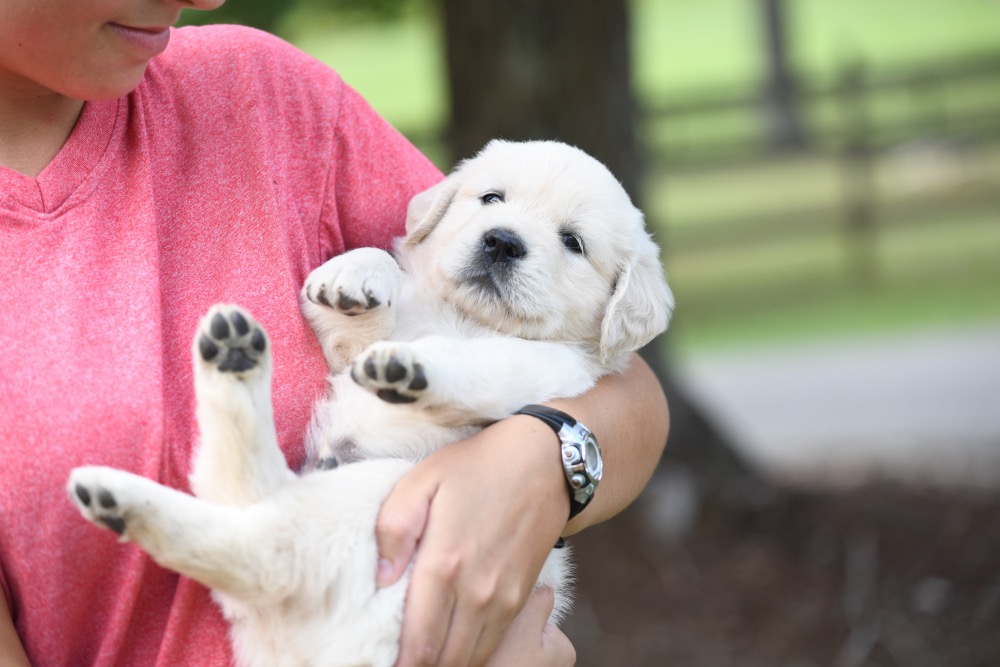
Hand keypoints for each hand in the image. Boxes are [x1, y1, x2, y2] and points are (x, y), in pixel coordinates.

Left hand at [376, 416, 568, 666]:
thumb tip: (380, 579)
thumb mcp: (422, 480)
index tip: (380, 660)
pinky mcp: (520, 598)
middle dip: (418, 666)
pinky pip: (492, 645)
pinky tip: (450, 646)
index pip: (417, 643)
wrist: (544, 463)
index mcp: (444, 563)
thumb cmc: (477, 467)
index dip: (397, 663)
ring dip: (444, 664)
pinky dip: (470, 656)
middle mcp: (476, 591)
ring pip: (470, 660)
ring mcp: (503, 599)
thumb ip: (393, 528)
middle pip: (443, 661)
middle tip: (396, 659)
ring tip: (421, 655)